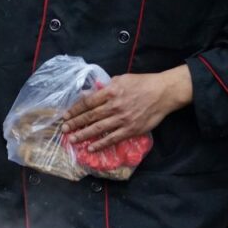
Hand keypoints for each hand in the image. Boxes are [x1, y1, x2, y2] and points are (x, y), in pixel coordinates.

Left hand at [61, 65, 193, 150]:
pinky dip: (101, 144)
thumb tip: (87, 94)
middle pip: (90, 116)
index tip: (65, 116)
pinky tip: (91, 147)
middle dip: (75, 124)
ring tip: (72, 140)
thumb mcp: (121, 79)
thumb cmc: (142, 83)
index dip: (75, 110)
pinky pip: (113, 138)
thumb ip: (104, 87)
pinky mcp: (131, 129)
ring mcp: (123, 119)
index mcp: (111, 92)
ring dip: (84, 135)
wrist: (164, 92)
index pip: (87, 102)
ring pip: (99, 128)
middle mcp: (115, 106)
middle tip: (64, 129)